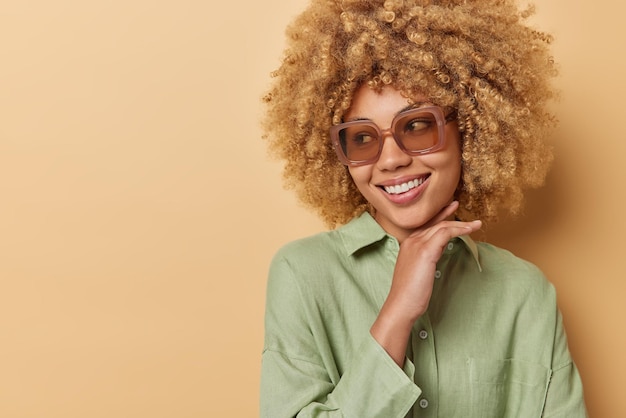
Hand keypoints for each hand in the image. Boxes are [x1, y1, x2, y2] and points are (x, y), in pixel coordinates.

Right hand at [370, 201, 480, 365]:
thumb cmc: (410, 293)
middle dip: (449, 215)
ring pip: (442, 227)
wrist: (401, 304)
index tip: (450, 210)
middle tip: (460, 206)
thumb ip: (427, 258)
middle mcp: (411, 241)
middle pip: (435, 223)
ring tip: (475, 224)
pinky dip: (459, 230)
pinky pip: (445, 233)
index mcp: (408, 245)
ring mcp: (417, 245)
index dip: (439, 216)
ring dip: (460, 224)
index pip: (426, 226)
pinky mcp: (426, 252)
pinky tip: (469, 231)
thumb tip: (439, 251)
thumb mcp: (418, 271)